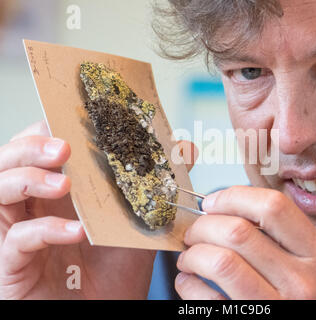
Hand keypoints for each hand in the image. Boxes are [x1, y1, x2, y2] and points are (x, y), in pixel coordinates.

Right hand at [0, 120, 196, 299]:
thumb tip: (185, 148)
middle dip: (32, 147)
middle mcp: (31, 205)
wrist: (109, 308)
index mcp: (55, 189)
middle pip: (8, 159)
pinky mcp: (12, 264)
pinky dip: (44, 230)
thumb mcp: (138, 219)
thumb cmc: (116, 266)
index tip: (74, 123)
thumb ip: (155, 183)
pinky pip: (15, 240)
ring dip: (30, 179)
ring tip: (66, 184)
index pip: (36, 146)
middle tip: (65, 148)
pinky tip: (75, 231)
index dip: (47, 130)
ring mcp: (15, 232)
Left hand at [175, 186, 315, 299]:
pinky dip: (187, 284)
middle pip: (238, 231)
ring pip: (220, 261)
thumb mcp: (303, 264)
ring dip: (193, 254)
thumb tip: (220, 207)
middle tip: (193, 233)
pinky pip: (206, 298)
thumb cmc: (295, 297)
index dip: (234, 197)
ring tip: (189, 258)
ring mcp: (276, 308)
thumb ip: (276, 235)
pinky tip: (189, 281)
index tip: (212, 202)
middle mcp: (303, 282)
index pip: (274, 207)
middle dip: (203, 226)